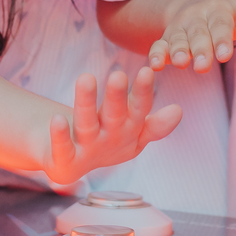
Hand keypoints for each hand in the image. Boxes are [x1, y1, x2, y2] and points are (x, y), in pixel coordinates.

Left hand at [43, 68, 181, 184]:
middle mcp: (110, 139)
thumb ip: (155, 125)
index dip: (143, 93)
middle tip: (118, 75)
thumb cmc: (106, 138)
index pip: (139, 110)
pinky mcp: (65, 160)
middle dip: (116, 97)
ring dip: (85, 103)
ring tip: (85, 77)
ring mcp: (88, 150)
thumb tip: (178, 111)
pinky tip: (56, 117)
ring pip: (86, 125)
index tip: (147, 70)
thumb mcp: (133, 133)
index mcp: (129, 130)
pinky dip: (60, 134)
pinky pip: (62, 147)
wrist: (72, 164)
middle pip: (114, 116)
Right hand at [147, 0, 235, 72]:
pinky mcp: (167, 38)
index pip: (220, 25)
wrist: (195, 3)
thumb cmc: (230, 13)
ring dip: (177, 51)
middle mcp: (196, 17)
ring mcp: (180, 27)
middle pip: (198, 33)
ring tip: (180, 63)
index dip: (221, 40)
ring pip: (177, 39)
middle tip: (203, 66)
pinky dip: (155, 54)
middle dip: (199, 49)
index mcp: (218, 9)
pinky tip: (155, 66)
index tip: (224, 56)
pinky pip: (159, 44)